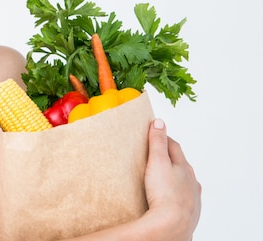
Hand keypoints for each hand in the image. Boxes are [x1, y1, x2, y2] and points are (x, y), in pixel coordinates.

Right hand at [143, 118, 201, 240]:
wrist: (173, 225)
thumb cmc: (165, 193)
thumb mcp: (157, 161)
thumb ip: (157, 142)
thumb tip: (159, 122)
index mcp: (184, 167)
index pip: (174, 147)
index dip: (163, 139)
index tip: (154, 133)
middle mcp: (191, 182)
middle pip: (181, 164)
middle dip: (171, 158)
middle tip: (157, 154)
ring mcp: (192, 198)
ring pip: (185, 183)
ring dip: (176, 177)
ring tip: (165, 177)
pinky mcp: (188, 213)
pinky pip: (183, 199)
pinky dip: (177, 194)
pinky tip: (172, 198)